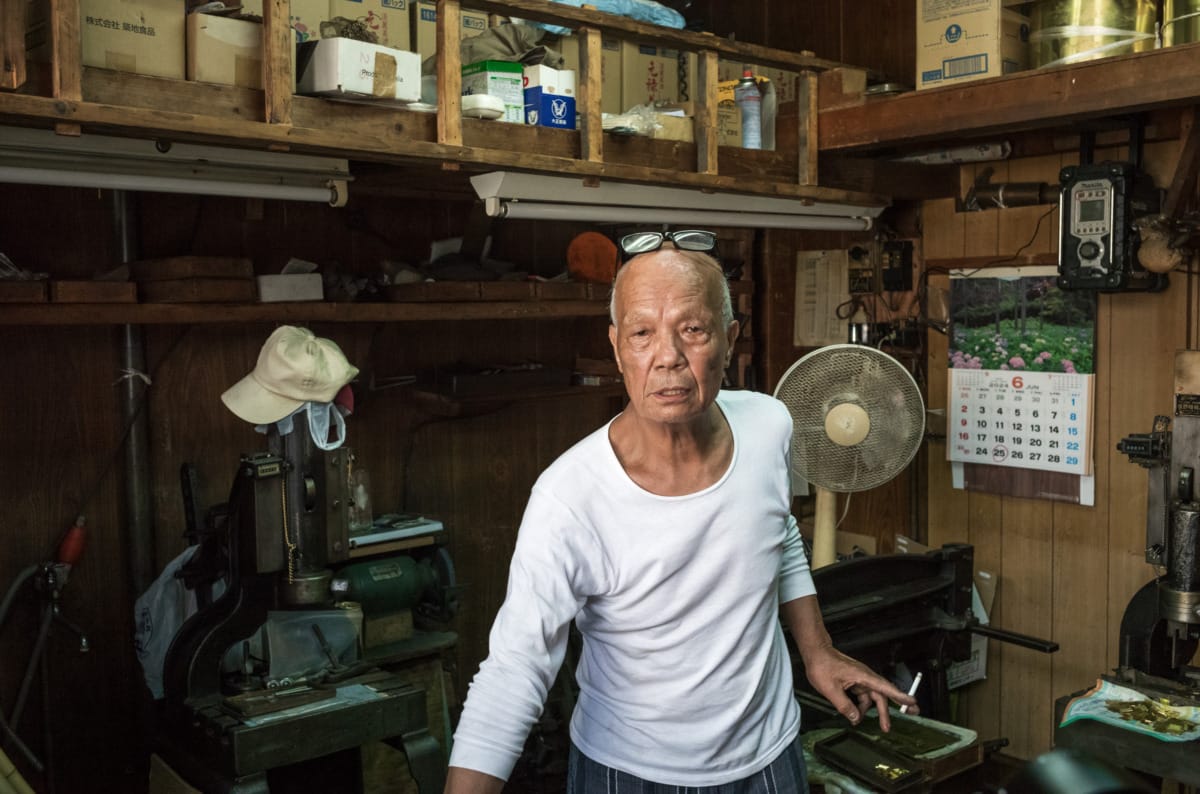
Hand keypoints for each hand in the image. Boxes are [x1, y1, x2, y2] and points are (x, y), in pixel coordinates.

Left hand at [803, 645, 917, 731]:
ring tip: (859, 720)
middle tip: (888, 726)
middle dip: (885, 712)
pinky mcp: (854, 681)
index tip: (913, 703)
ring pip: (870, 697)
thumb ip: (844, 705)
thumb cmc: (822, 665)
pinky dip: (860, 705)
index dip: (900, 696)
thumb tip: (855, 718)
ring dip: (868, 710)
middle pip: (880, 696)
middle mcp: (865, 677)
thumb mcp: (830, 689)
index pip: (886, 688)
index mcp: (863, 677)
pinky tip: (855, 713)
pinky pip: (862, 695)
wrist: (815, 652)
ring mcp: (860, 679)